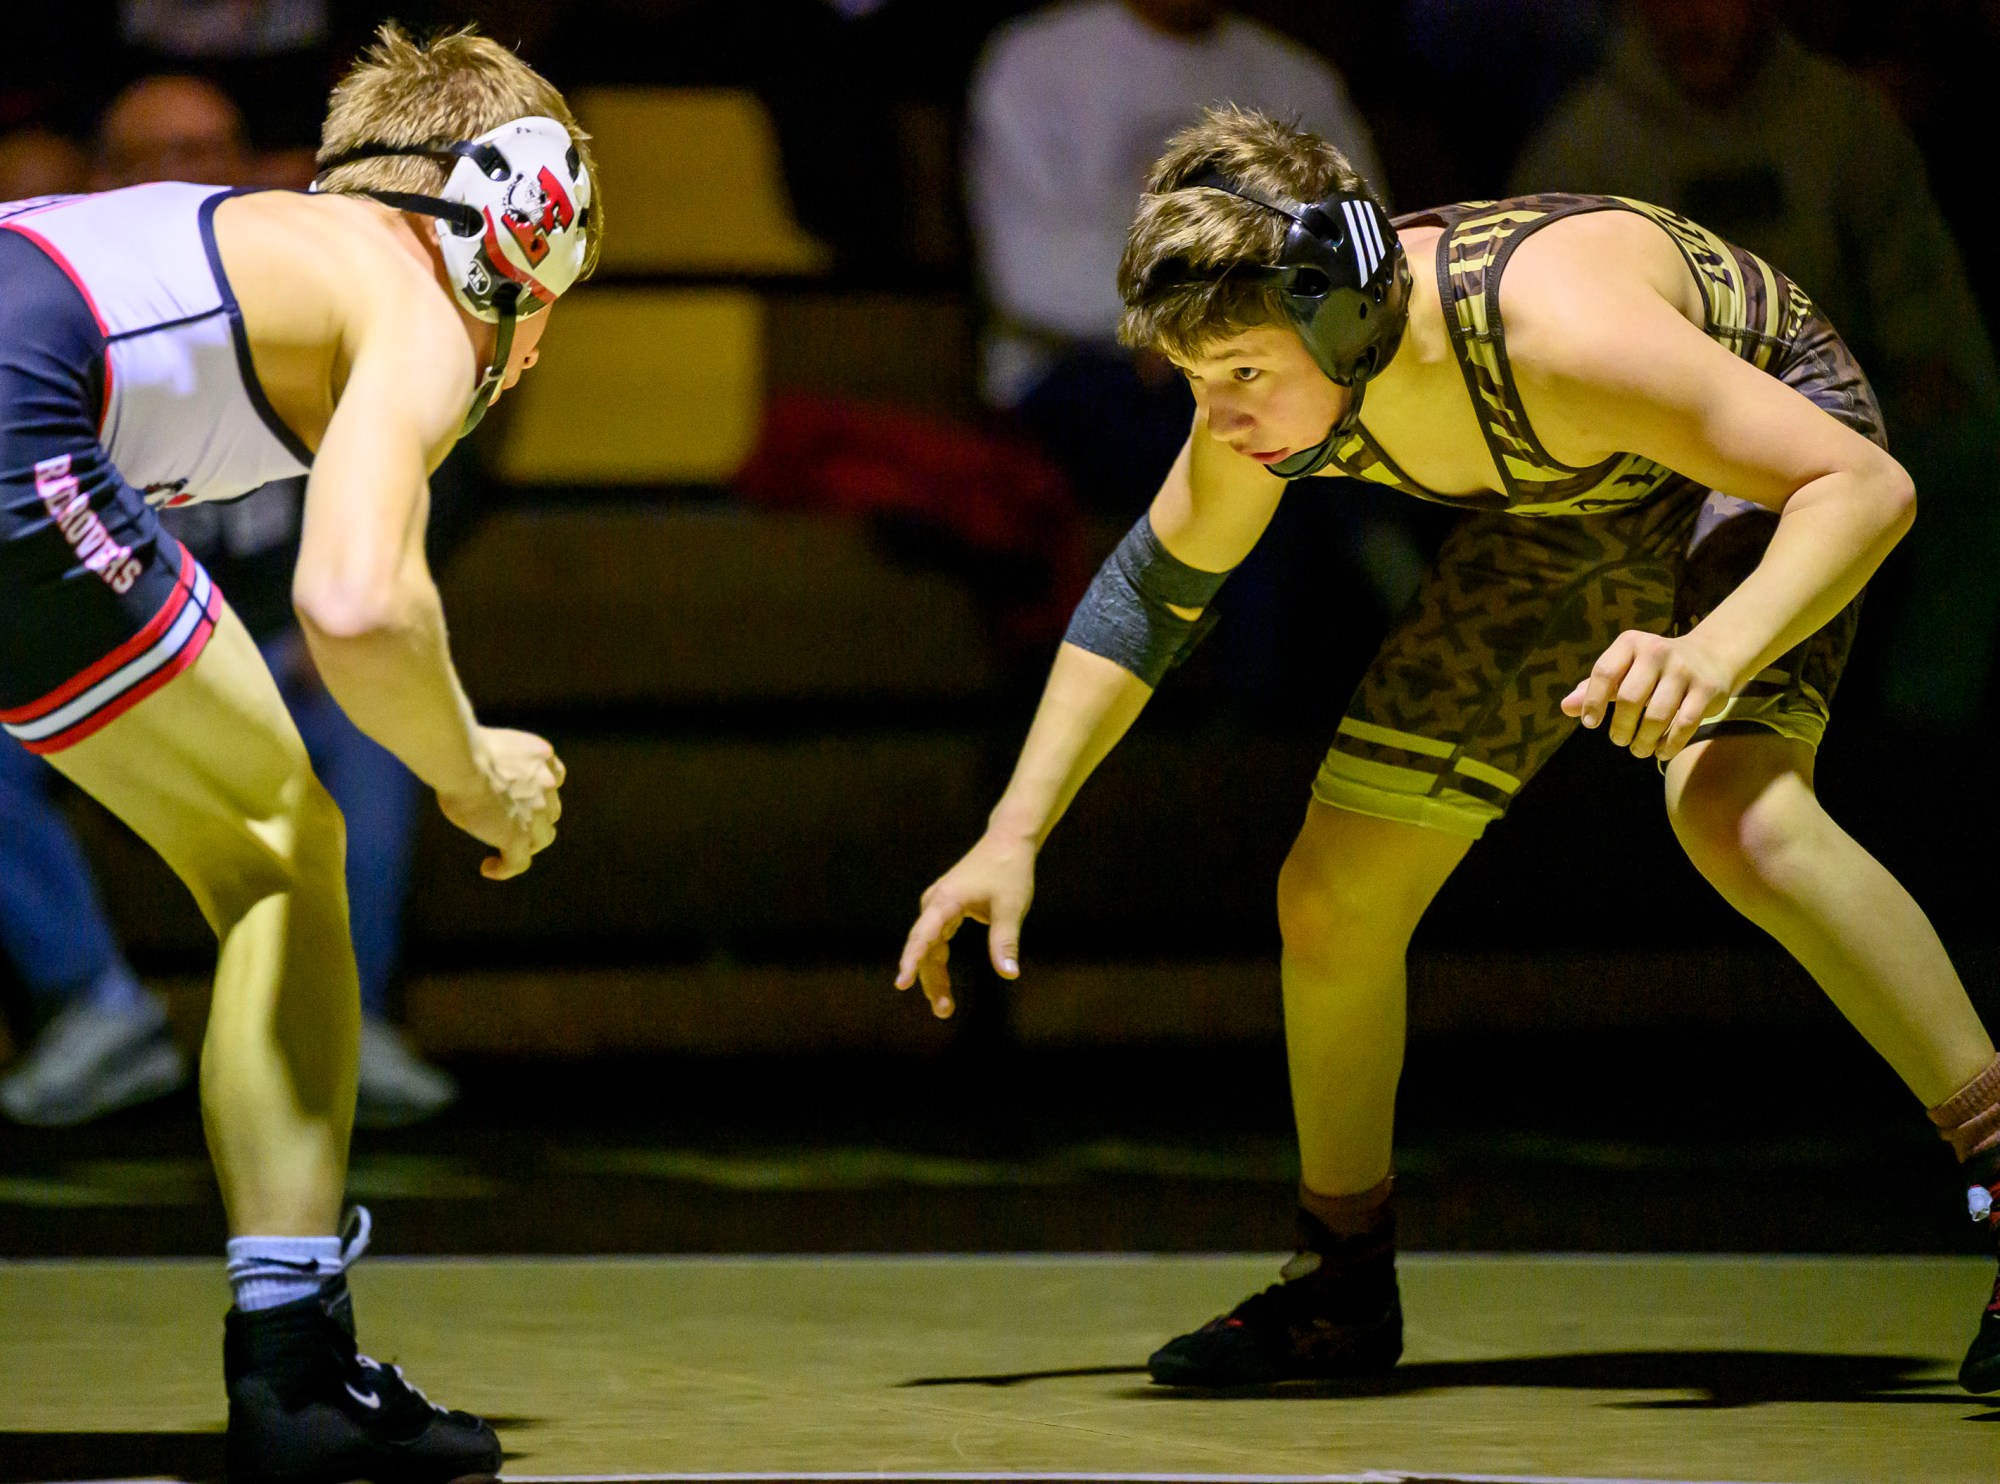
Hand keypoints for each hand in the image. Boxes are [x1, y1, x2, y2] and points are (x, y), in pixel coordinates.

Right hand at [436, 727, 564, 879]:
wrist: (463, 760)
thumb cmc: (462, 747)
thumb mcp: (493, 746)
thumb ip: (500, 761)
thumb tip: (479, 769)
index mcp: (542, 757)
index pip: (555, 778)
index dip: (542, 791)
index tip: (525, 797)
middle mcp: (547, 784)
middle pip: (550, 811)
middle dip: (535, 818)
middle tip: (511, 824)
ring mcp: (536, 813)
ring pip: (541, 838)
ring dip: (526, 843)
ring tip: (504, 850)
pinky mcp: (519, 837)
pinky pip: (519, 862)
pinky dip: (505, 868)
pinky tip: (488, 868)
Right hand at [894, 831, 1035, 1018]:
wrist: (1008, 843)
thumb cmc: (1010, 872)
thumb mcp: (1011, 909)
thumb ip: (1005, 942)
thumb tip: (1009, 973)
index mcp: (946, 901)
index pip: (923, 936)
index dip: (912, 961)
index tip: (902, 983)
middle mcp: (934, 903)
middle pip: (924, 948)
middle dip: (931, 981)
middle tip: (944, 1011)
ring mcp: (938, 905)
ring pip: (929, 948)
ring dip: (934, 976)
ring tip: (945, 1006)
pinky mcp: (945, 908)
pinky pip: (935, 941)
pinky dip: (938, 962)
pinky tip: (942, 985)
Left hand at [1561, 630, 1736, 761]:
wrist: (1710, 656)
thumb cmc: (1653, 669)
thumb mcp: (1623, 670)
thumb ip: (1594, 688)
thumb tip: (1566, 707)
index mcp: (1631, 643)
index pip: (1604, 673)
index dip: (1593, 702)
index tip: (1590, 724)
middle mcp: (1657, 651)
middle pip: (1629, 699)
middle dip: (1621, 727)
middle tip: (1619, 740)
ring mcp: (1684, 670)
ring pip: (1657, 716)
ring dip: (1643, 740)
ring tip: (1638, 748)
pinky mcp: (1706, 689)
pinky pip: (1684, 724)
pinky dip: (1669, 744)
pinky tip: (1661, 751)